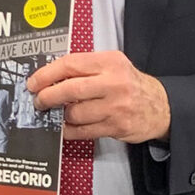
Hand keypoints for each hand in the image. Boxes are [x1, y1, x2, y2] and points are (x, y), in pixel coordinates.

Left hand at [28, 51, 169, 143]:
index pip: (70, 64)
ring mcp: (115, 107)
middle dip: (48, 96)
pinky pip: (83, 131)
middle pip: (70, 89)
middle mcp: (113, 83)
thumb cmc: (130, 84)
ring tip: (57, 113)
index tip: (34, 82)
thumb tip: (49, 77)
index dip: (47, 74)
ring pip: (75, 113)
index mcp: (109, 62)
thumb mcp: (112, 65)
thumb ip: (84, 68)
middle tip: (39, 101)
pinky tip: (65, 126)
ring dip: (60, 115)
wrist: (161, 106)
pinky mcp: (116, 127)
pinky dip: (69, 130)